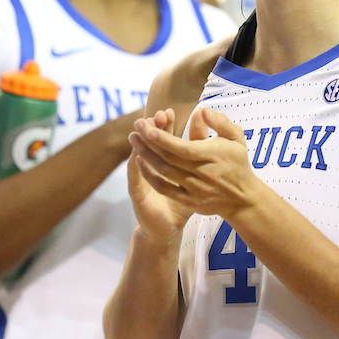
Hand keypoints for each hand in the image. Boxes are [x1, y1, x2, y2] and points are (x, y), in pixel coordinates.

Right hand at [125, 110, 194, 242]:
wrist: (168, 226)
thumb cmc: (185, 197)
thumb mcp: (196, 173)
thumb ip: (200, 146)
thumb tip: (203, 122)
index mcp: (166, 160)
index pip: (165, 138)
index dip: (167, 125)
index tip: (169, 112)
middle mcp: (152, 167)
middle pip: (152, 144)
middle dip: (154, 129)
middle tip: (158, 115)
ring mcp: (142, 180)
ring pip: (140, 157)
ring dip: (141, 143)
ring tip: (143, 129)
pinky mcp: (138, 195)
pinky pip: (135, 180)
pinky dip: (135, 168)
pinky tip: (136, 158)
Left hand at [131, 107, 264, 221]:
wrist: (243, 199)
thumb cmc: (237, 162)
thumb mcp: (236, 138)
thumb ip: (220, 122)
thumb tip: (201, 111)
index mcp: (214, 156)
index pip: (184, 148)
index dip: (164, 139)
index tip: (148, 126)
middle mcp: (204, 174)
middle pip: (170, 159)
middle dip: (149, 142)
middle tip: (137, 124)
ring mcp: (195, 189)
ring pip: (165, 172)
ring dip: (146, 155)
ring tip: (133, 139)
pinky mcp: (189, 201)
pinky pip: (165, 189)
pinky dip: (150, 176)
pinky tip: (140, 162)